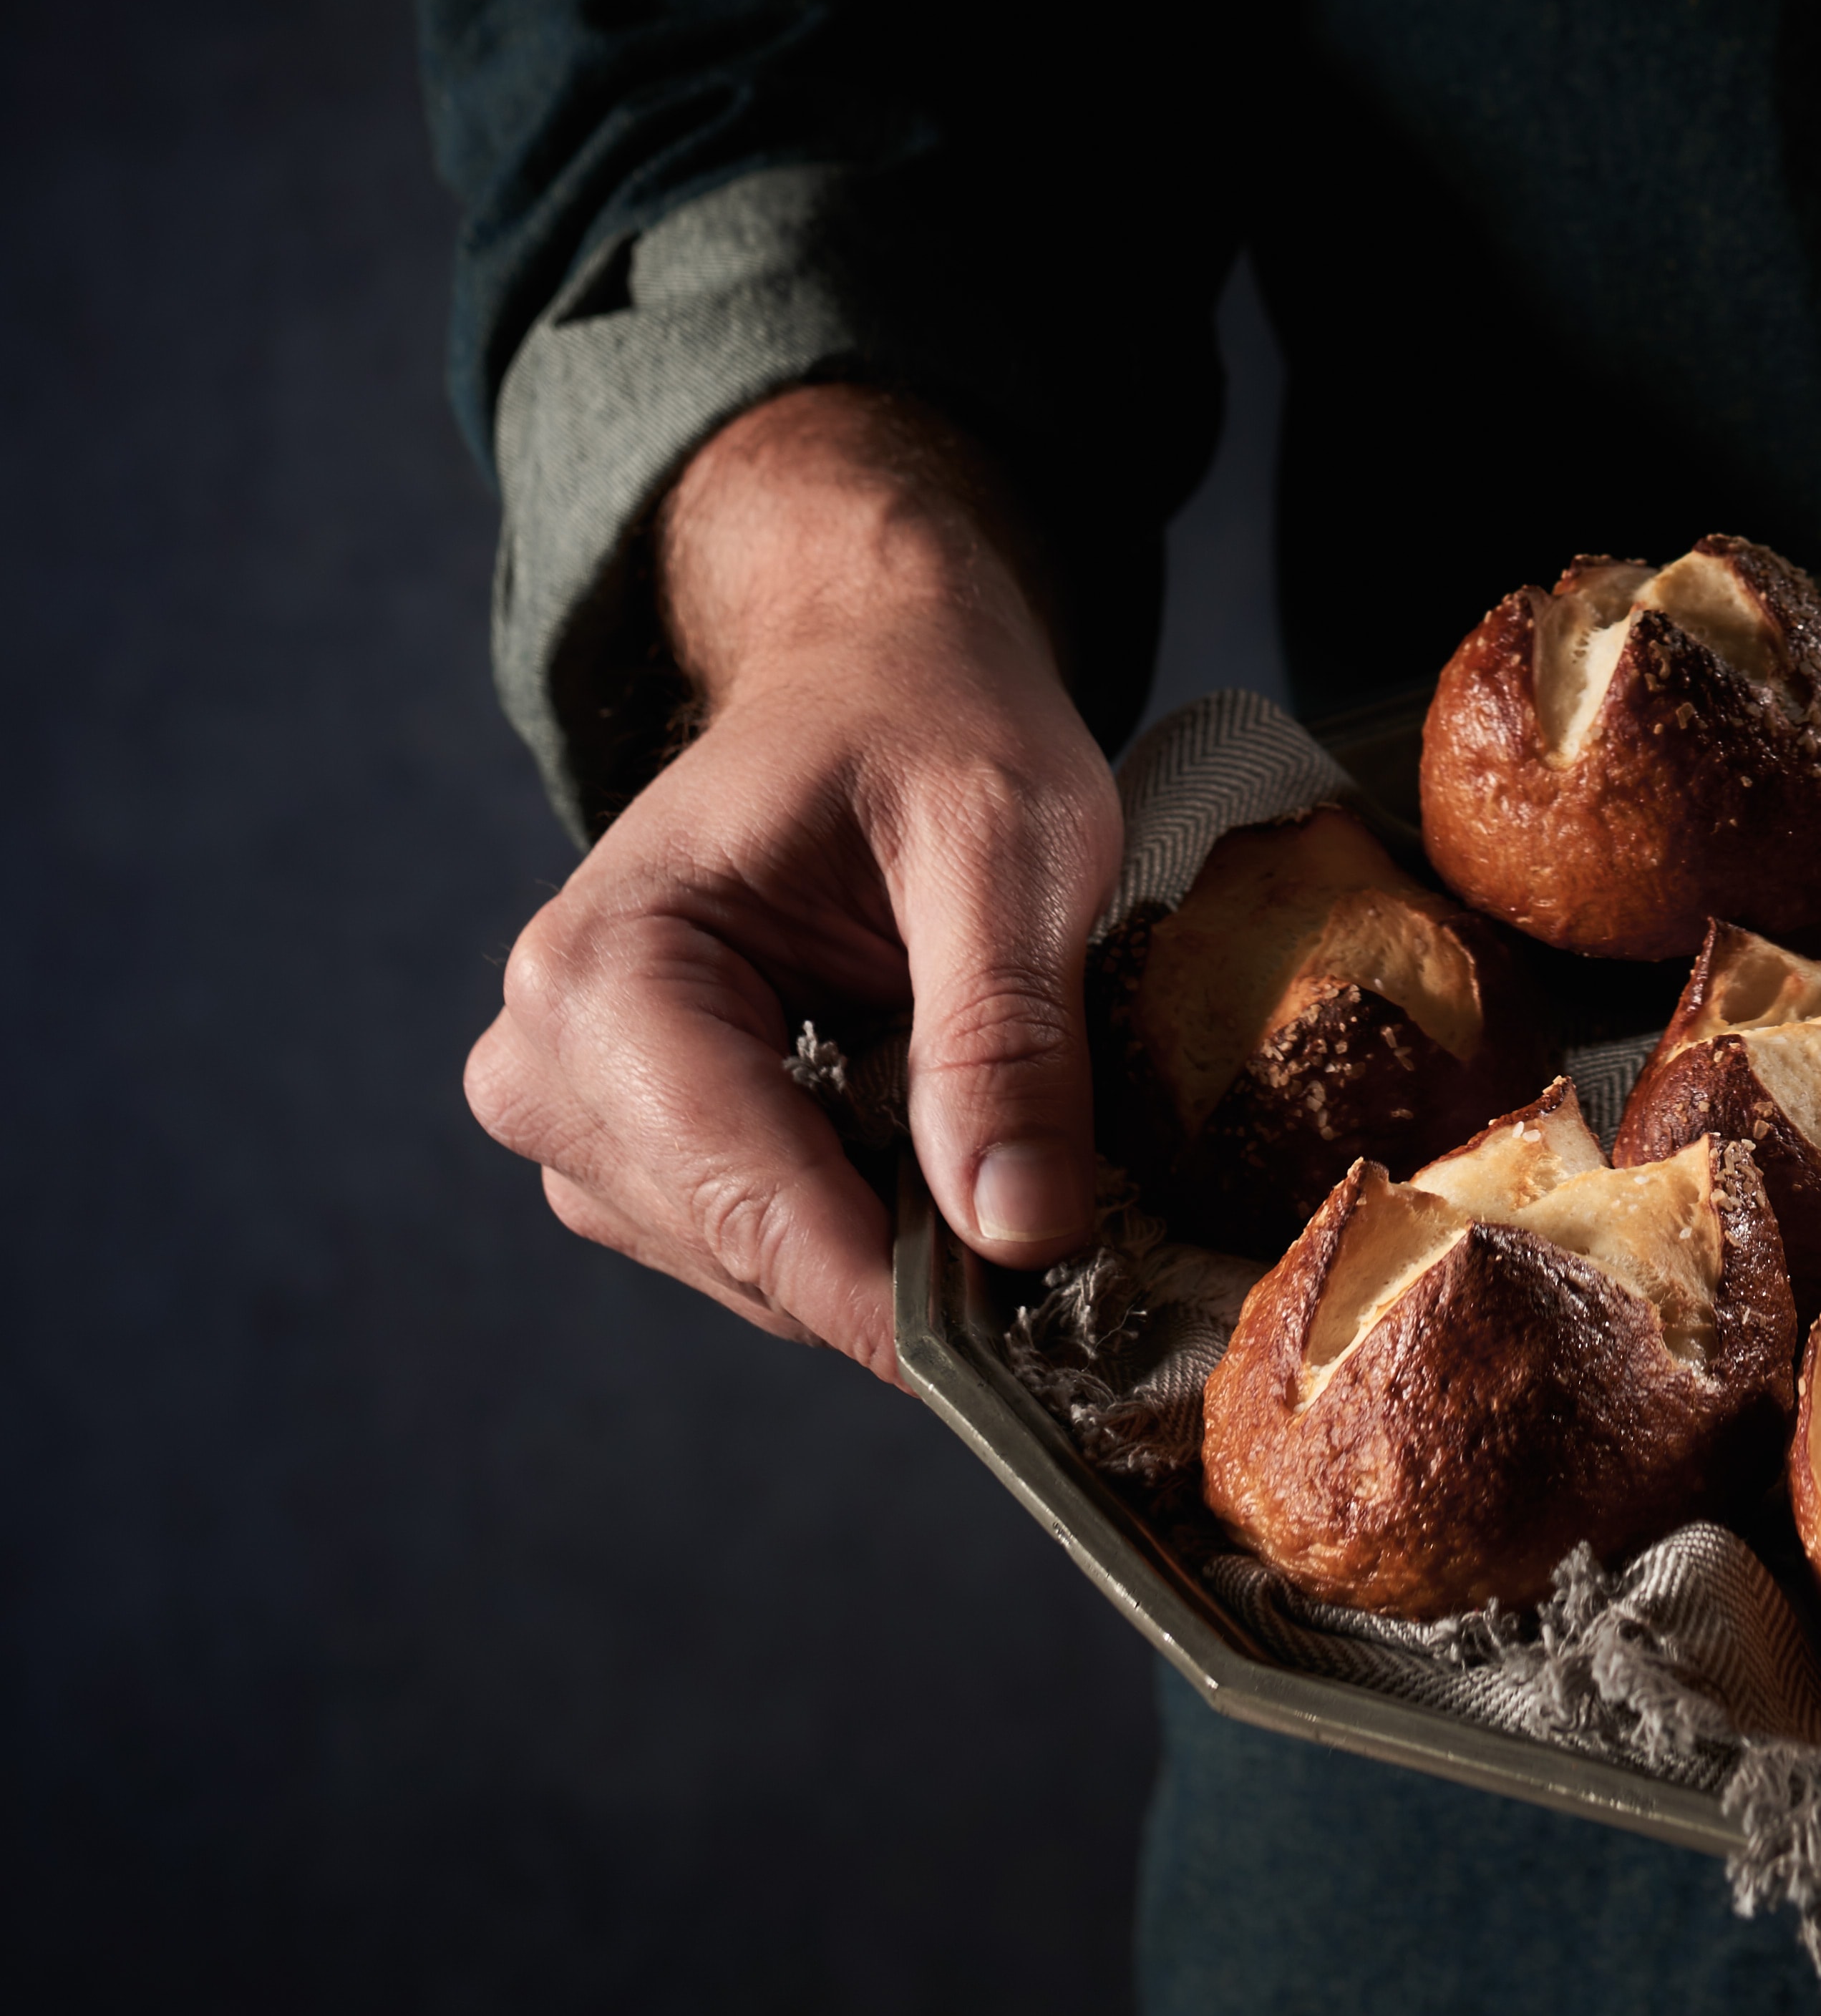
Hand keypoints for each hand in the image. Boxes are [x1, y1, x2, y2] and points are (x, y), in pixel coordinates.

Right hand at [464, 386, 1119, 1376]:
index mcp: (601, 973)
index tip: (1038, 1351)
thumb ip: (1003, 1033)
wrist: (874, 665)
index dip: (898, 1298)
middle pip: (752, 1254)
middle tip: (1077, 1224)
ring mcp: (581, 1117)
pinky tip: (947, 1142)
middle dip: (914, 1266)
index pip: (748, 1201)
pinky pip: (768, 1247)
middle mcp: (548, 1063)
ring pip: (763, 1273)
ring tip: (1012, 1144)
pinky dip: (875, 1225)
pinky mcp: (640, 1150)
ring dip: (900, 1245)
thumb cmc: (933, 721)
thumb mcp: (1007, 843)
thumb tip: (1017, 1233)